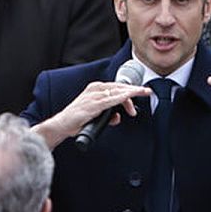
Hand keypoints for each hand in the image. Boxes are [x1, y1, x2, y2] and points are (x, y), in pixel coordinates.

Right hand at [32, 79, 151, 149]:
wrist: (63, 124)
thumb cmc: (78, 120)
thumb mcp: (97, 116)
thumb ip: (108, 116)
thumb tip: (118, 117)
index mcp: (96, 89)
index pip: (117, 87)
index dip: (130, 90)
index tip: (142, 92)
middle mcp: (95, 89)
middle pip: (120, 87)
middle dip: (135, 90)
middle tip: (147, 92)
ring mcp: (94, 95)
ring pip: (118, 91)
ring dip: (132, 92)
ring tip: (144, 93)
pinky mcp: (93, 103)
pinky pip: (111, 99)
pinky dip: (123, 97)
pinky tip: (130, 97)